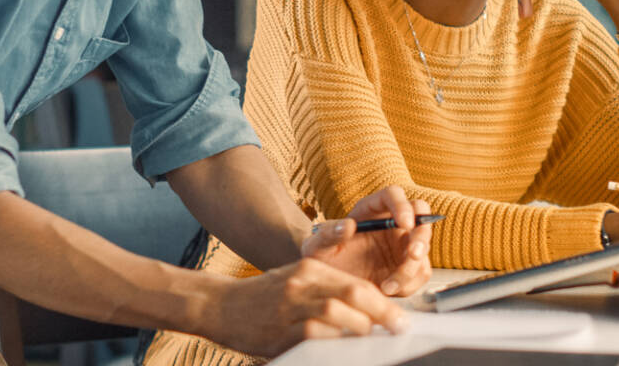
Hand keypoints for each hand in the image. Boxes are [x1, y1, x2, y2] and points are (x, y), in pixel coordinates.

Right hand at [203, 258, 409, 356]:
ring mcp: (290, 305)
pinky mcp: (279, 329)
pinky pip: (315, 336)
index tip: (400, 319)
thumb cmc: (262, 298)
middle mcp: (302, 282)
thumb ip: (327, 292)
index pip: (358, 284)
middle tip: (397, 330)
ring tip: (370, 342)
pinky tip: (343, 350)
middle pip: (354, 294)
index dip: (384, 303)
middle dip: (382, 314)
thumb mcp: (296, 282)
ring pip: (338, 314)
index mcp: (311, 268)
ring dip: (360, 330)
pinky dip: (334, 343)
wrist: (218, 305)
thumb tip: (367, 314)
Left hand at [302, 187, 432, 295]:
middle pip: (420, 214)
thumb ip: (328, 234)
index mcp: (370, 210)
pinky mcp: (407, 268)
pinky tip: (388, 289)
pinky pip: (420, 272)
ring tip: (388, 285)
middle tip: (412, 253)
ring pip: (423, 247)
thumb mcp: (316, 248)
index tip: (403, 223)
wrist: (328, 290)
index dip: (402, 205)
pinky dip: (409, 284)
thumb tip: (348, 225)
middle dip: (421, 234)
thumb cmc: (322, 261)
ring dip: (412, 267)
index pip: (393, 195)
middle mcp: (391, 223)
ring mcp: (402, 245)